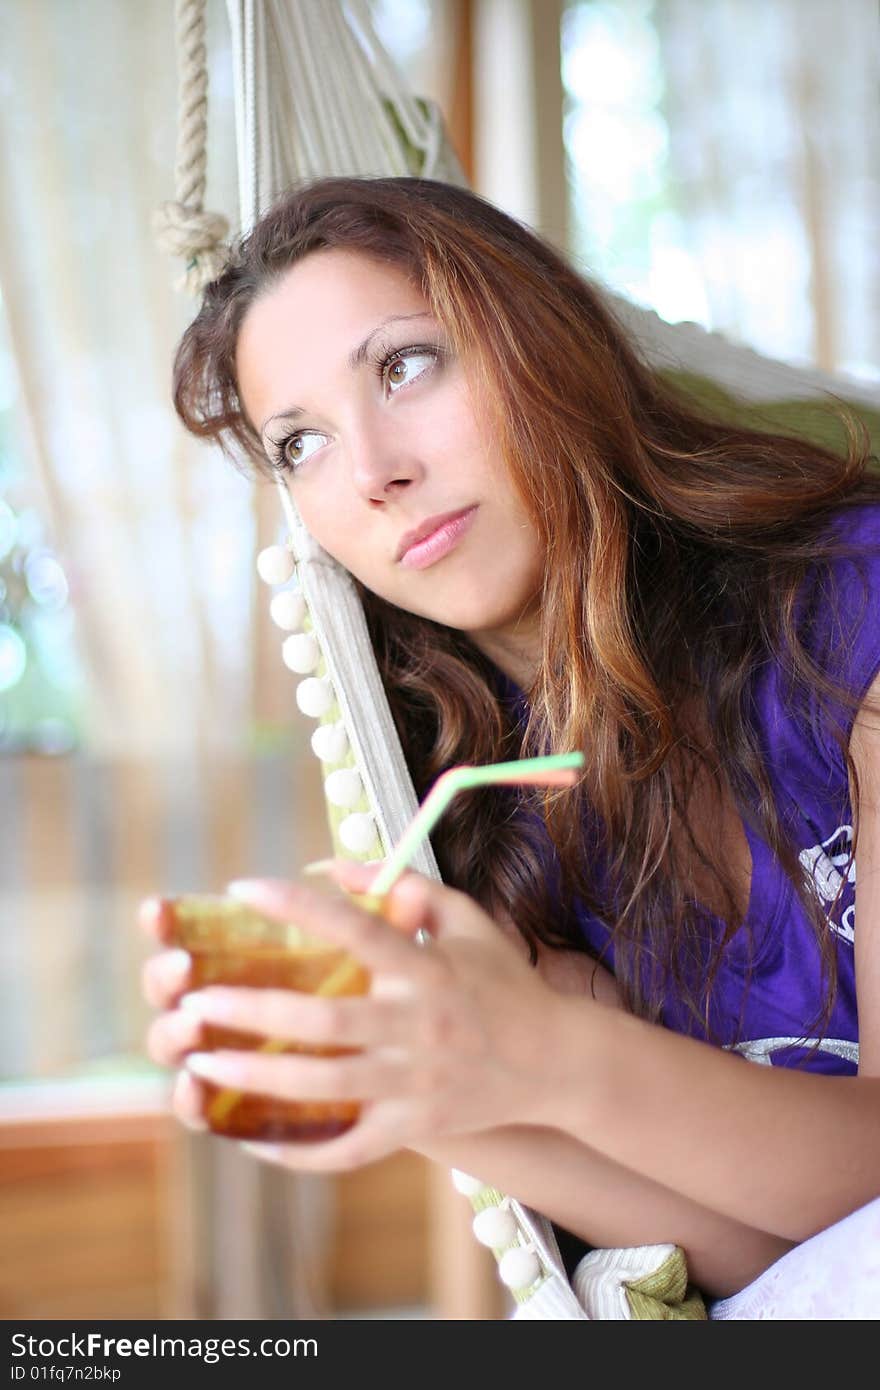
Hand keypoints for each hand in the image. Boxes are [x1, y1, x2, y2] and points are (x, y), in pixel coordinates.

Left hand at [140, 865, 570, 1168]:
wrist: (556, 1061)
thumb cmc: (500, 980)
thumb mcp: (465, 919)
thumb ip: (402, 885)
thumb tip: (329, 862)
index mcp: (429, 969)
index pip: (357, 929)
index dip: (298, 906)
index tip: (241, 889)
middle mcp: (422, 1026)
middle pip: (326, 1021)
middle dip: (254, 1010)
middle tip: (194, 999)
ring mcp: (419, 1084)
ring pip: (326, 1088)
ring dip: (257, 1077)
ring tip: (199, 1061)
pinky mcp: (417, 1129)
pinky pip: (348, 1148)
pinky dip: (297, 1148)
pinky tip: (248, 1137)